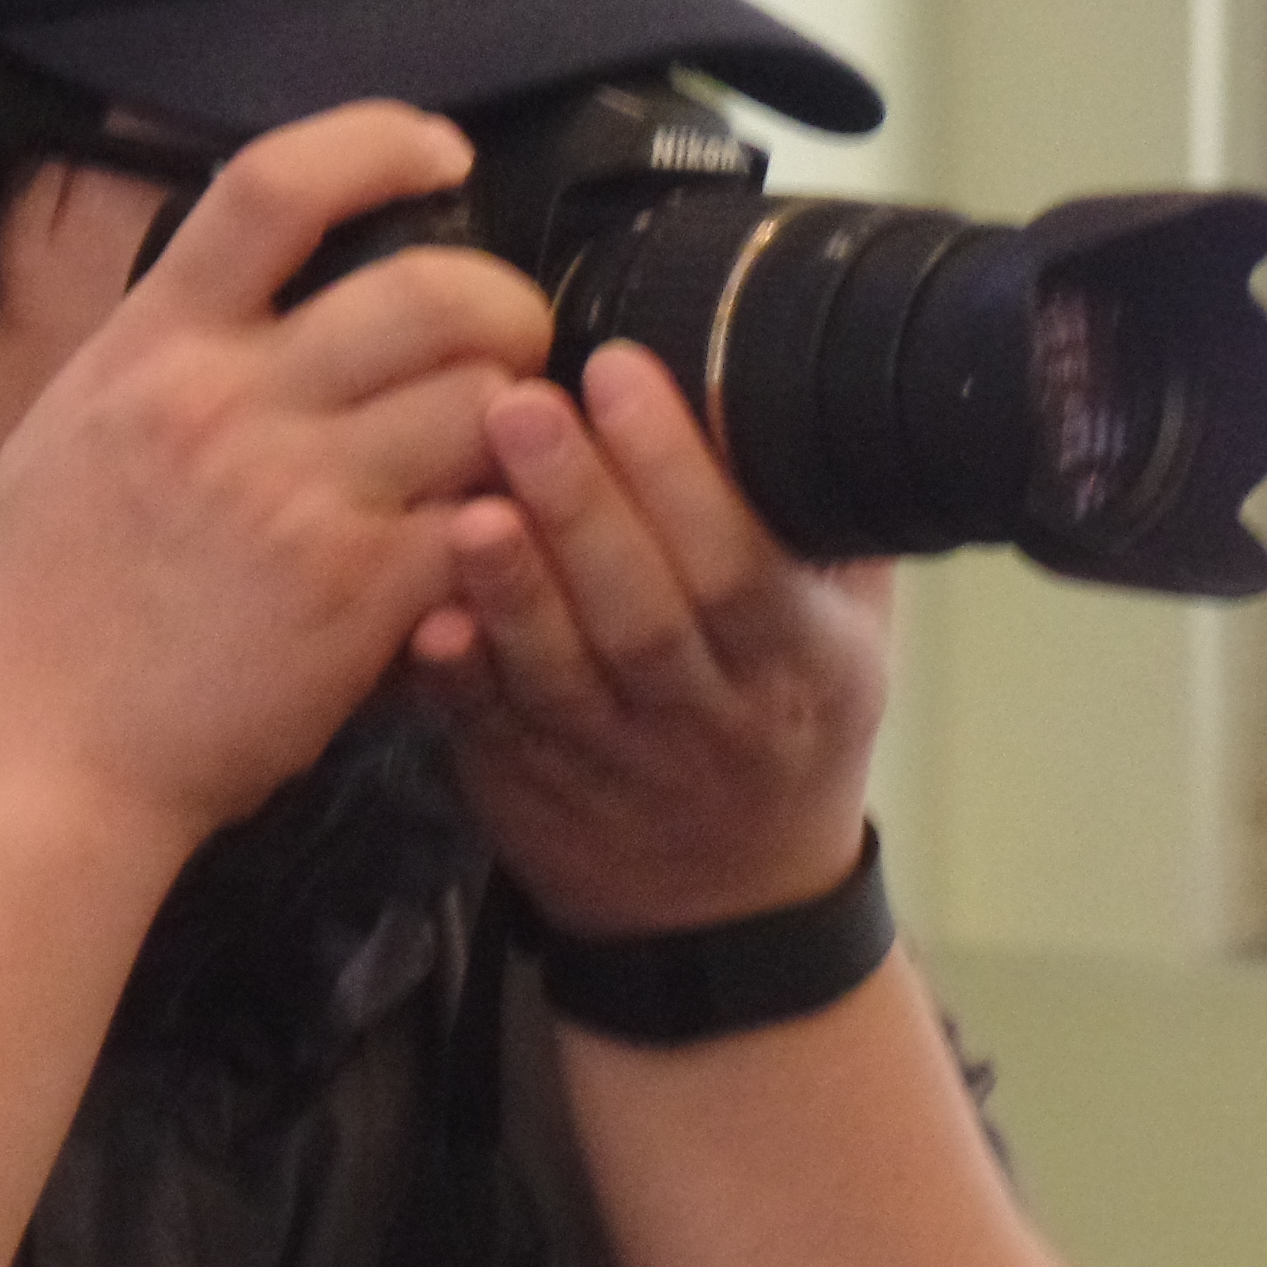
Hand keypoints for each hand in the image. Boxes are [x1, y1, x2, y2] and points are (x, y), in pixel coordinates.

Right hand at [0, 103, 555, 864]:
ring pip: (483, 401)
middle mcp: (229, 403)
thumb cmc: (48, 606)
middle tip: (514, 340)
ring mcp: (301, 499)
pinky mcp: (360, 597)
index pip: (275, 186)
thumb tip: (247, 279)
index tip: (440, 152)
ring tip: (500, 452)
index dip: (378, 143)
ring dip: (517, 421)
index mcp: (153, 347)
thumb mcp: (68, 430)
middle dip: (506, 303)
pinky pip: (483, 522)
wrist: (49, 758)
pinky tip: (486, 545)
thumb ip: (162, 349)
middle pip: (431, 290)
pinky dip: (504, 527)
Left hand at [405, 340, 889, 936]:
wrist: (724, 902)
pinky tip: (423, 624)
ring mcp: (615, 765)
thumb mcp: (843, 624)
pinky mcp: (529, 789)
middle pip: (645, 614)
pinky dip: (455, 682)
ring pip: (562, 677)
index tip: (618, 370)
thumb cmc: (781, 713)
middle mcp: (713, 722)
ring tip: (468, 503)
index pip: (743, 564)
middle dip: (582, 505)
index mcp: (801, 665)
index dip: (680, 473)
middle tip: (519, 403)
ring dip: (513, 590)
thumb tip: (780, 363)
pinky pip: (487, 735)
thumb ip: (815, 517)